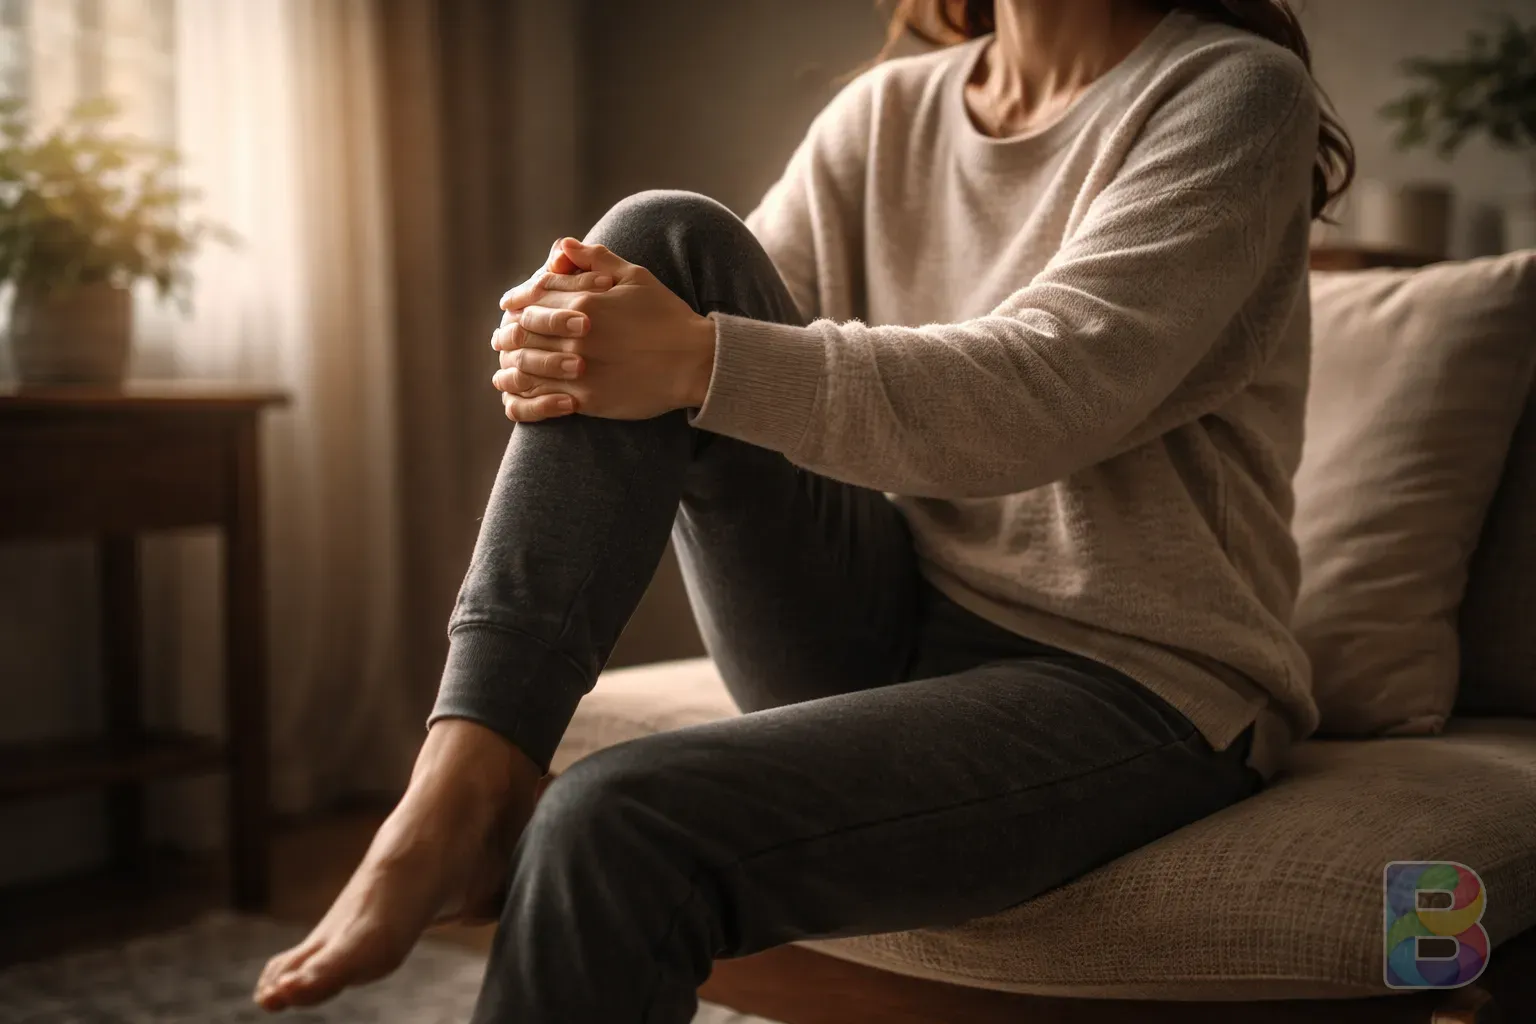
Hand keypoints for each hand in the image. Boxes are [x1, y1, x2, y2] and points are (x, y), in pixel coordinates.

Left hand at [490, 237, 716, 421]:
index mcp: (585, 302)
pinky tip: (518, 397)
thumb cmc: (667, 316)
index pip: (535, 295)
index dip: (517, 299)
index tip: (508, 305)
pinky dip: (524, 398)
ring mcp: (580, 368)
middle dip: (508, 333)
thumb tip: (563, 246)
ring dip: (510, 365)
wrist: (695, 362)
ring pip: (526, 365)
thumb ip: (596, 259)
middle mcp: (577, 335)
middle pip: (524, 329)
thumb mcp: (635, 277)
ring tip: (505, 369)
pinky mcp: (587, 399)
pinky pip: (542, 398)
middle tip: (501, 338)